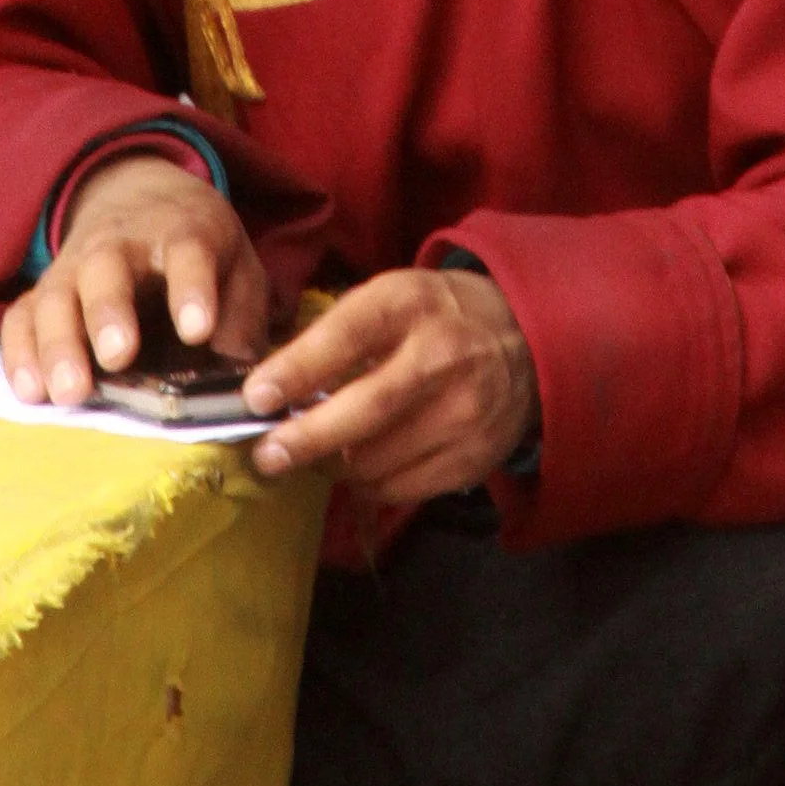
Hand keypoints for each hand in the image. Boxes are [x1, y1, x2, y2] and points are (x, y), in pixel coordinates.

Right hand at [0, 154, 267, 406]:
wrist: (138, 198)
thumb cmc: (199, 250)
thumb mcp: (238, 269)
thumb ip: (241, 318)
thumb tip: (237, 373)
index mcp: (182, 232)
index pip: (188, 253)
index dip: (192, 289)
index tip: (197, 330)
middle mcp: (120, 244)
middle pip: (107, 269)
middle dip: (109, 313)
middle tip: (117, 357)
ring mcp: (73, 266)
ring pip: (56, 297)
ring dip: (58, 344)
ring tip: (69, 393)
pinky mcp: (41, 292)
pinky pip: (20, 318)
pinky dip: (19, 354)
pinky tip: (30, 392)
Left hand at [242, 267, 537, 502]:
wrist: (527, 341)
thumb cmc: (437, 317)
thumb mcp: (392, 298)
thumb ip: (338, 335)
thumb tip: (271, 387)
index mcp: (410, 305)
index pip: (348, 337)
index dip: (298, 369)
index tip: (257, 397)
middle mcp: (442, 356)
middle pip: (366, 408)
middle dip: (307, 438)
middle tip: (267, 455)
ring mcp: (464, 412)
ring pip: (378, 459)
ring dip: (335, 465)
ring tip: (319, 455)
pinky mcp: (474, 456)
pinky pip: (401, 488)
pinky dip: (369, 484)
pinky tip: (363, 465)